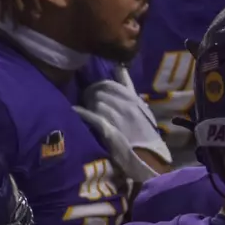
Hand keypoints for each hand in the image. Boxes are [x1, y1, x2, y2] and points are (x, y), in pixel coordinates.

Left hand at [76, 68, 171, 182]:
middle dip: (92, 96)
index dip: (100, 86)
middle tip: (88, 102)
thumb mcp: (142, 110)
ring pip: (96, 103)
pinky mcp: (110, 130)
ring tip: (87, 111)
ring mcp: (119, 118)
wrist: (149, 157)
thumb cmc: (145, 134)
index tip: (95, 91)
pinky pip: (92, 116)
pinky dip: (82, 112)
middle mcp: (128, 107)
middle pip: (101, 93)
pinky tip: (75, 111)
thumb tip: (120, 68)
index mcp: (136, 101)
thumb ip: (129, 90)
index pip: (113, 84)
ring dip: (89, 106)